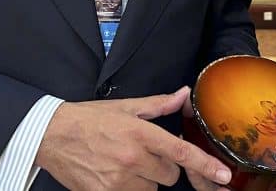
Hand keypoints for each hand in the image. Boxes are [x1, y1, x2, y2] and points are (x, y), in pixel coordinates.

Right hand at [37, 86, 232, 190]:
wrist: (51, 135)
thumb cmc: (89, 119)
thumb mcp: (125, 107)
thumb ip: (158, 104)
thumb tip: (184, 94)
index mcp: (140, 133)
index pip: (181, 152)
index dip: (206, 165)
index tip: (224, 174)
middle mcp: (132, 158)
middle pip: (170, 175)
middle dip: (163, 167)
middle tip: (143, 154)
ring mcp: (118, 180)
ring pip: (151, 189)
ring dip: (145, 180)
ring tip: (125, 165)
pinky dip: (128, 188)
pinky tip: (114, 175)